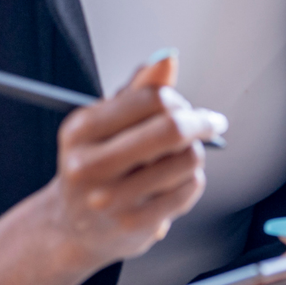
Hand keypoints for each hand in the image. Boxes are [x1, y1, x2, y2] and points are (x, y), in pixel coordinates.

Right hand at [41, 54, 205, 271]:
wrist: (74, 226)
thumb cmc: (96, 166)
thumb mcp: (105, 124)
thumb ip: (137, 91)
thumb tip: (167, 58)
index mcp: (80, 130)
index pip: (150, 98)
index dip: (178, 99)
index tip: (187, 106)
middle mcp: (90, 165)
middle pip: (172, 129)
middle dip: (201, 122)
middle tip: (211, 123)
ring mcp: (112, 198)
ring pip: (188, 159)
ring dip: (194, 154)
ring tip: (178, 159)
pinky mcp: (134, 224)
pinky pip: (189, 189)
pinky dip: (191, 182)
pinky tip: (174, 184)